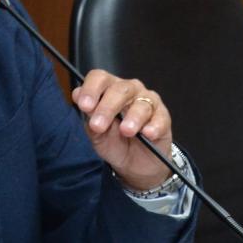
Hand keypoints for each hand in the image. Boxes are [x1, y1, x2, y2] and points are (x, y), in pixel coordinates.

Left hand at [71, 69, 172, 190]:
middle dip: (107, 107)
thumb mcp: (95, 133)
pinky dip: (153, 126)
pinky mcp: (163, 117)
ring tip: (126, 132)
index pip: (99, 78)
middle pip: (119, 89)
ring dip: (132, 117)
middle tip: (98, 125)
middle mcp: (129, 90)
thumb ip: (88, 115)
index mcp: (108, 89)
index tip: (84, 106)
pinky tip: (147, 134)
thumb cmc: (113, 142)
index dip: (91, 89)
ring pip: (141, 103)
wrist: (134, 164)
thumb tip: (78, 96)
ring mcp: (148, 101)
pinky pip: (160, 117)